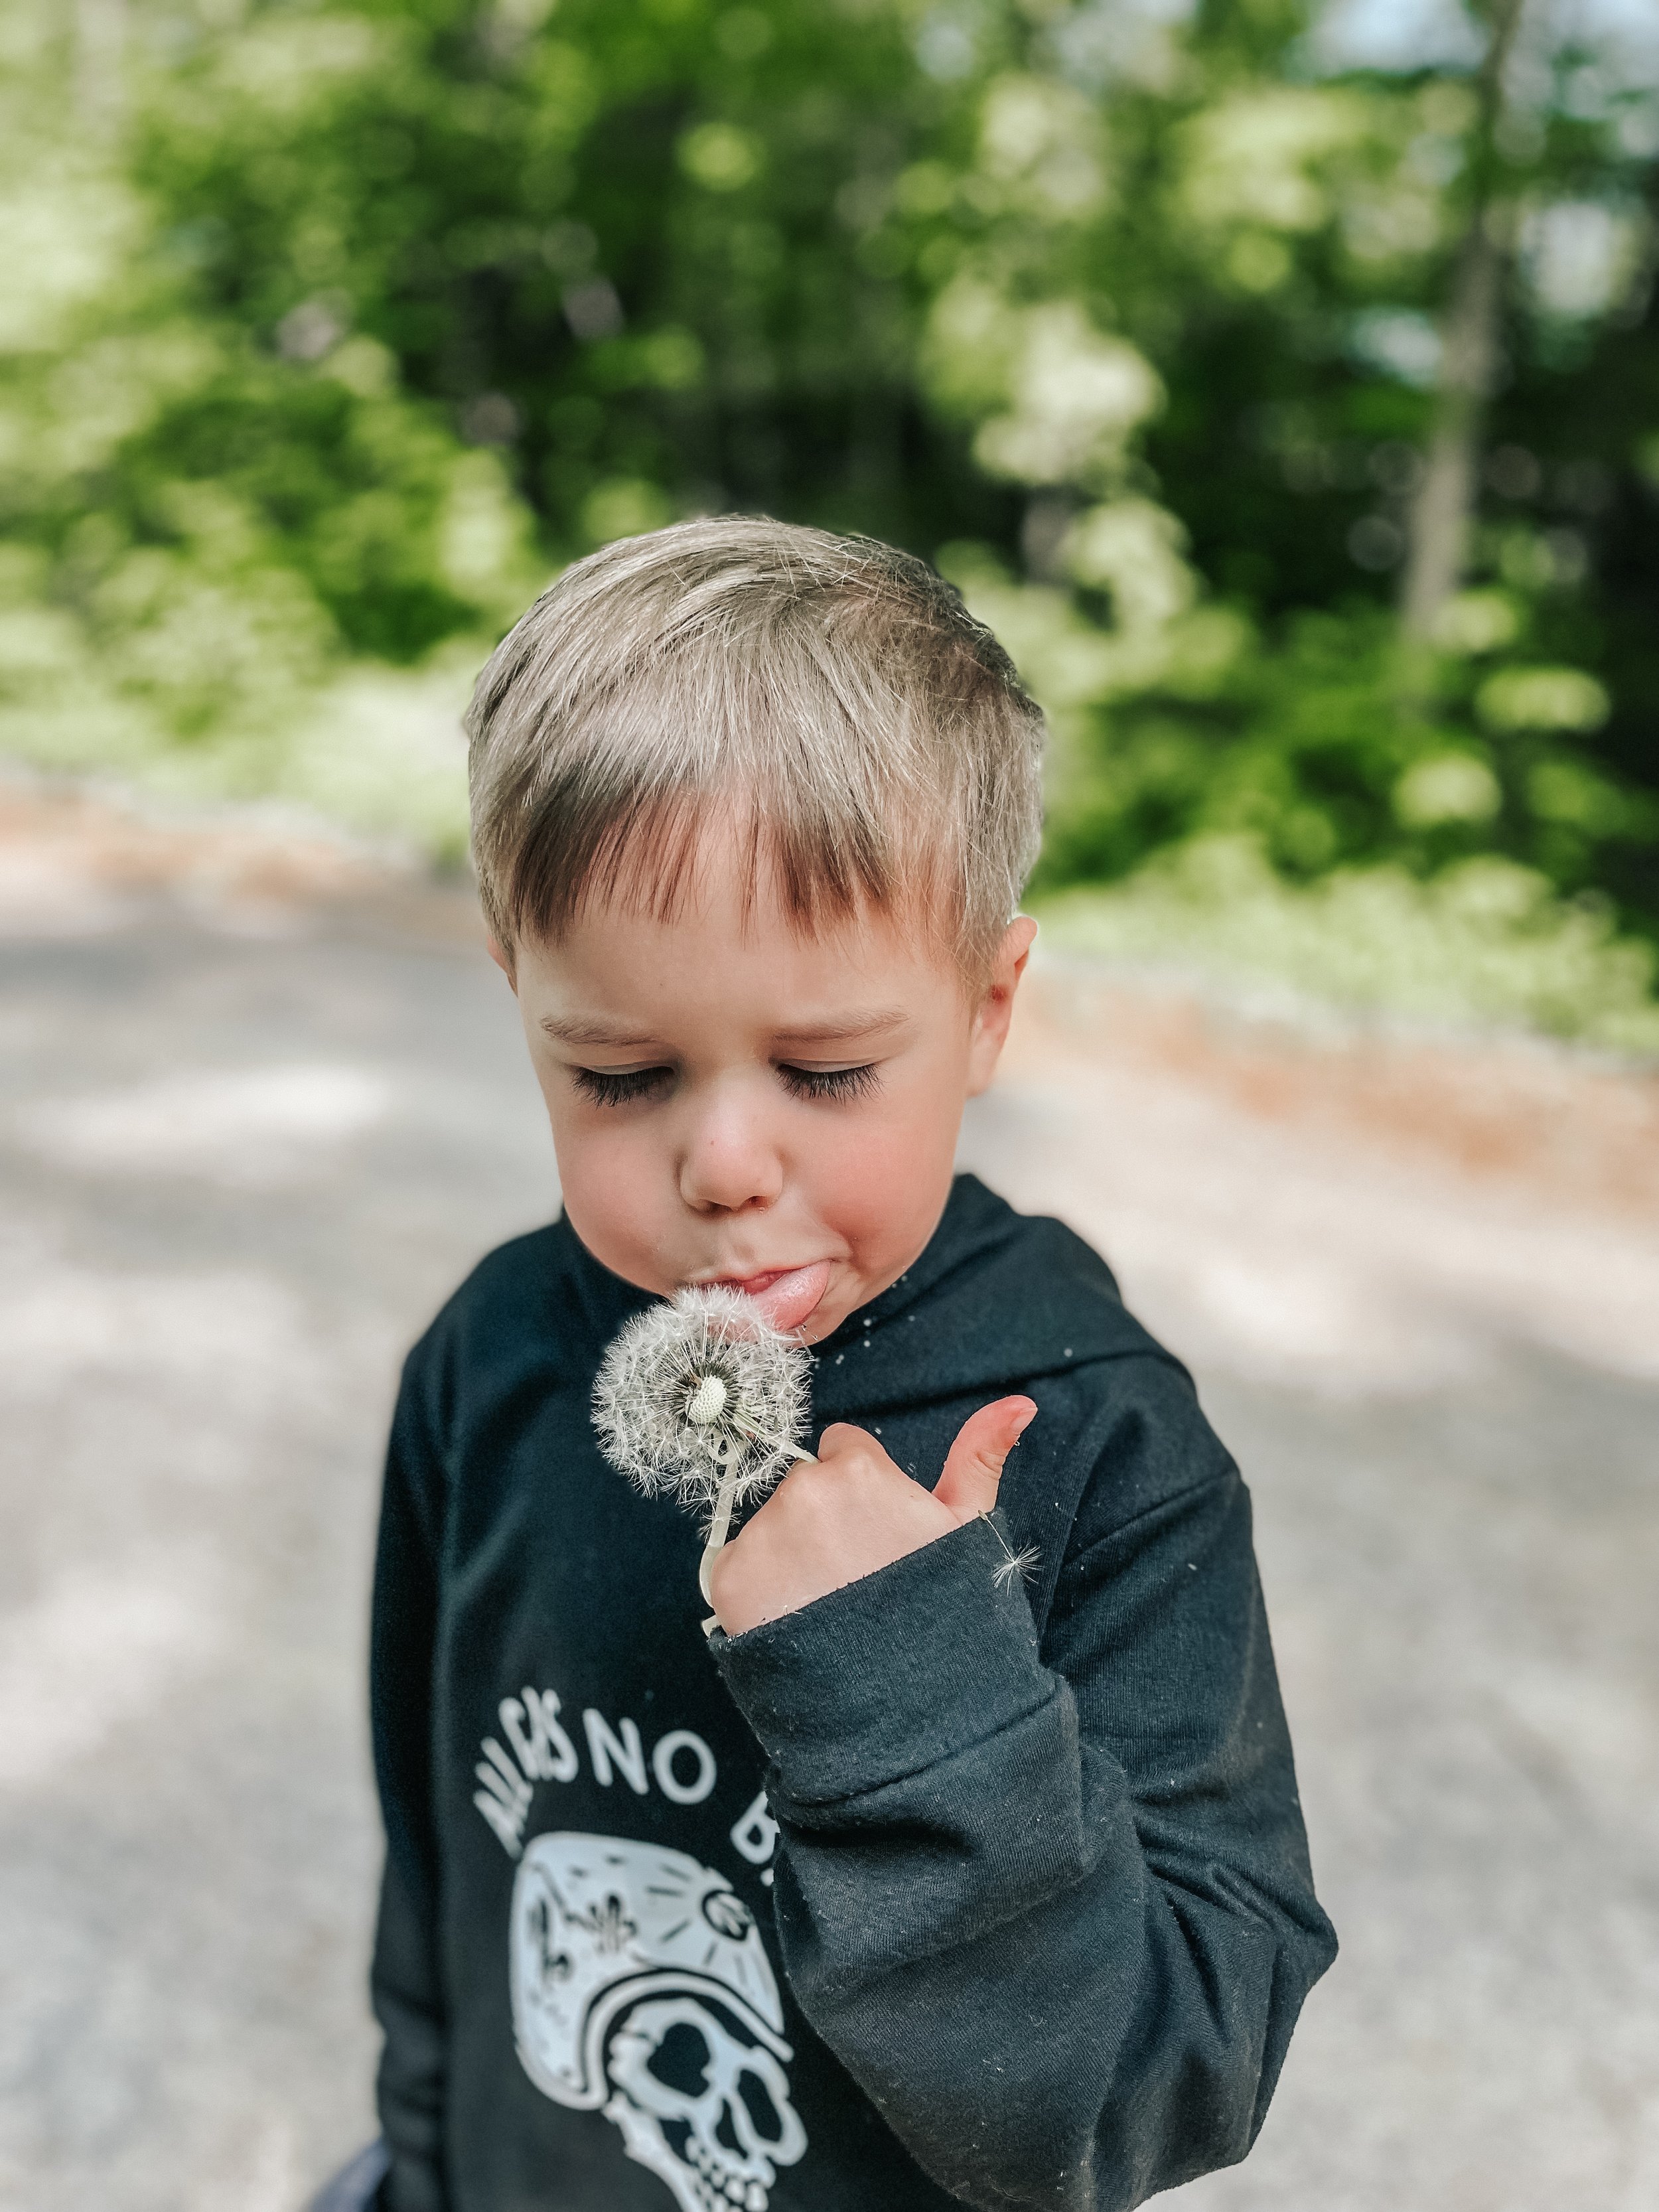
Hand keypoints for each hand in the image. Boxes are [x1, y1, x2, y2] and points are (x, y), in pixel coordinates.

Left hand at [707, 1396, 1037, 1636]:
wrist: (908, 1708)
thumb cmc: (944, 1615)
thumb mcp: (968, 1530)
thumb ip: (981, 1455)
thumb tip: (1019, 1403)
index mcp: (858, 1469)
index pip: (842, 1451)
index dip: (862, 1493)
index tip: (877, 1535)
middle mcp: (802, 1492)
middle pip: (804, 1487)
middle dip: (824, 1521)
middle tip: (855, 1578)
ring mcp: (761, 1537)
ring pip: (769, 1526)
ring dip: (789, 1554)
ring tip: (827, 1606)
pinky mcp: (728, 1581)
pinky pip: (734, 1567)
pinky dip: (756, 1590)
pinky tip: (793, 1620)